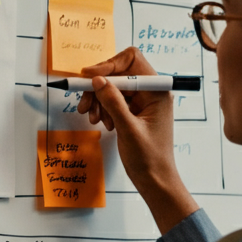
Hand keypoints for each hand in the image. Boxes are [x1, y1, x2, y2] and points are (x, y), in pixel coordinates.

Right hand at [77, 47, 197, 233]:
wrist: (155, 180)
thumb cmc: (149, 159)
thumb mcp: (129, 129)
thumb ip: (114, 102)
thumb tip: (97, 80)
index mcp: (157, 91)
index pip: (131, 61)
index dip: (108, 65)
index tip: (89, 77)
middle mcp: (150, 92)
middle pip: (119, 74)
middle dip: (99, 87)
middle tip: (84, 104)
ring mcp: (142, 102)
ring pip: (113, 88)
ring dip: (99, 100)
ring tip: (94, 119)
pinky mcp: (133, 112)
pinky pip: (113, 101)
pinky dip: (103, 109)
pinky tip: (102, 123)